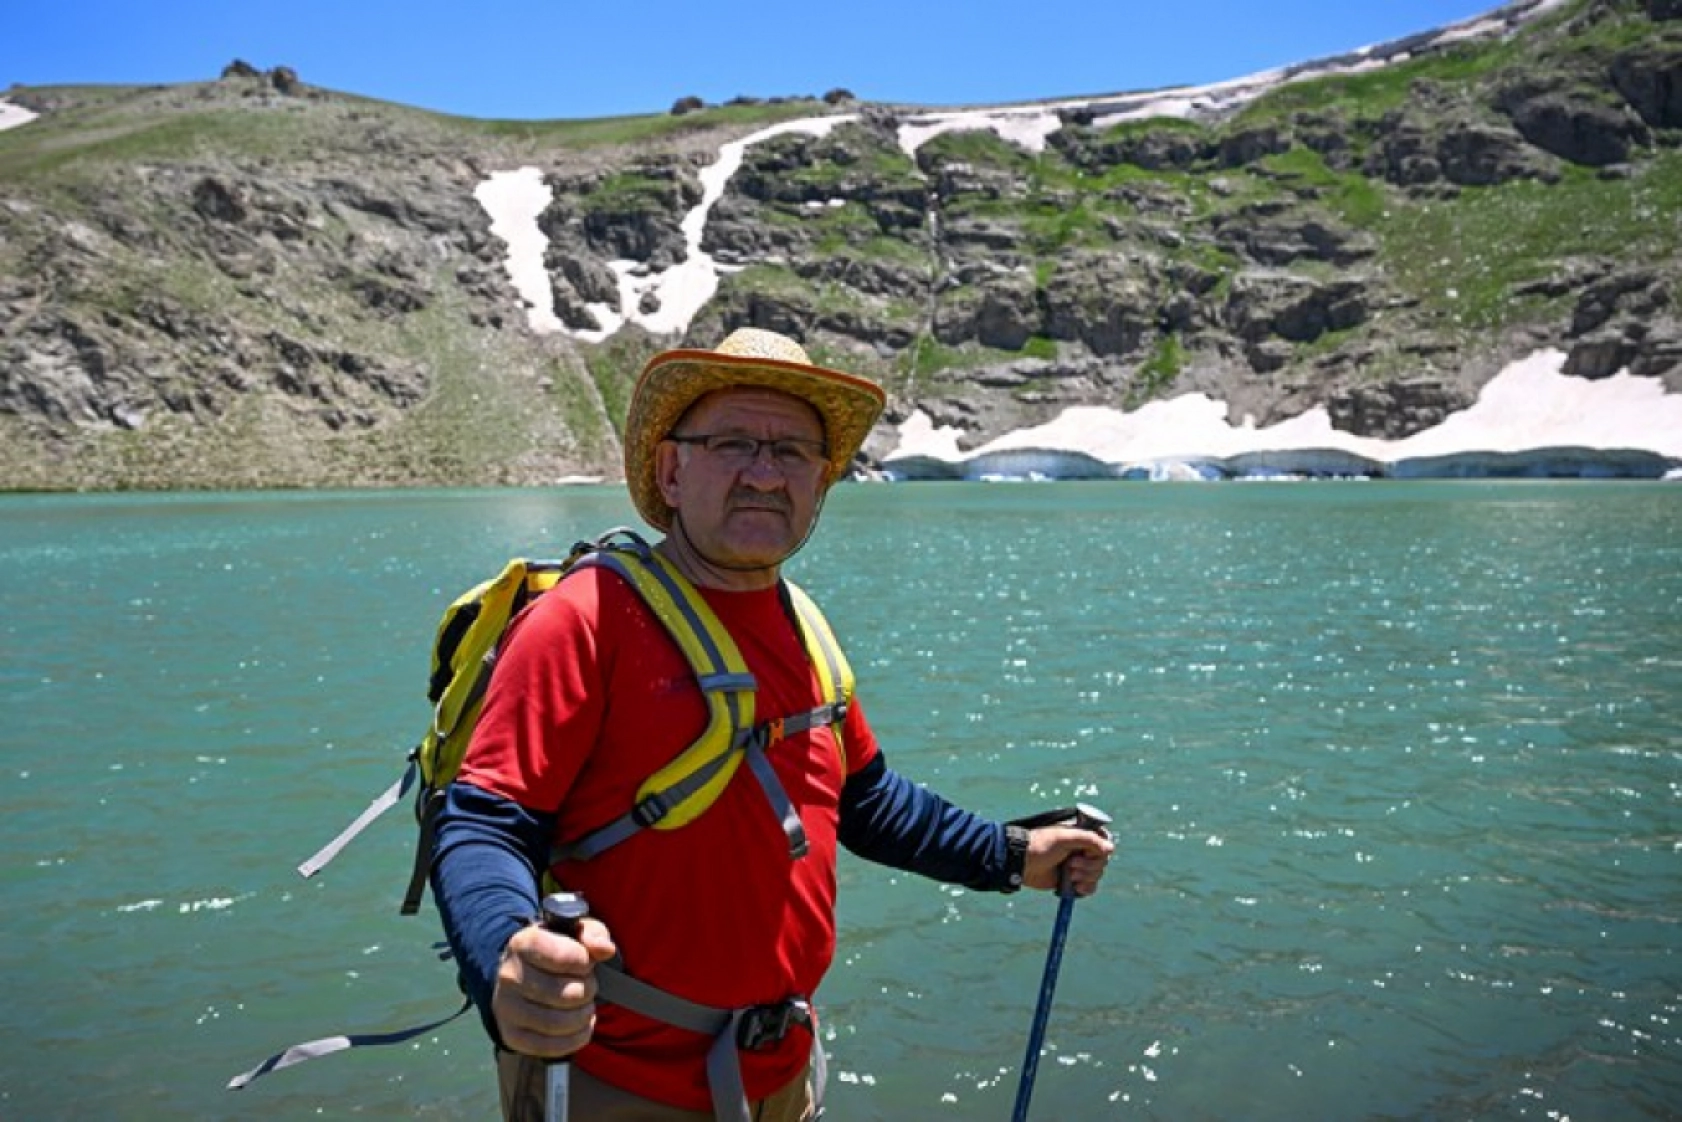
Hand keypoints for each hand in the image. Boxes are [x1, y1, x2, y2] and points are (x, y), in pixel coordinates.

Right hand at [490, 916, 616, 1058]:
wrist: (521, 974)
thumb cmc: (555, 950)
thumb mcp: (575, 932)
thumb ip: (593, 934)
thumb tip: (605, 949)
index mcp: (523, 943)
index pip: (565, 957)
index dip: (585, 962)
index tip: (585, 962)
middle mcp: (509, 976)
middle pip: (566, 993)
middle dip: (588, 990)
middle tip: (588, 985)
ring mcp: (507, 1009)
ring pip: (558, 1023)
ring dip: (583, 1015)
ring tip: (585, 1004)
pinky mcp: (512, 1036)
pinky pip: (551, 1047)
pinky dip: (577, 1037)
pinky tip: (582, 1024)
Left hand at [1023, 825, 1113, 895]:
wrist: (1021, 865)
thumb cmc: (1040, 846)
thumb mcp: (1064, 838)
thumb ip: (1089, 840)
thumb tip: (1111, 848)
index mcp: (1080, 834)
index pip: (1104, 841)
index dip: (1100, 850)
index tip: (1088, 852)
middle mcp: (1081, 849)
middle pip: (1102, 860)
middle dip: (1089, 866)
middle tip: (1071, 864)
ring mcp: (1078, 865)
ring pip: (1097, 874)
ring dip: (1085, 876)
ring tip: (1069, 874)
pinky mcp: (1073, 880)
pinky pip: (1090, 886)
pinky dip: (1086, 888)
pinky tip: (1076, 887)